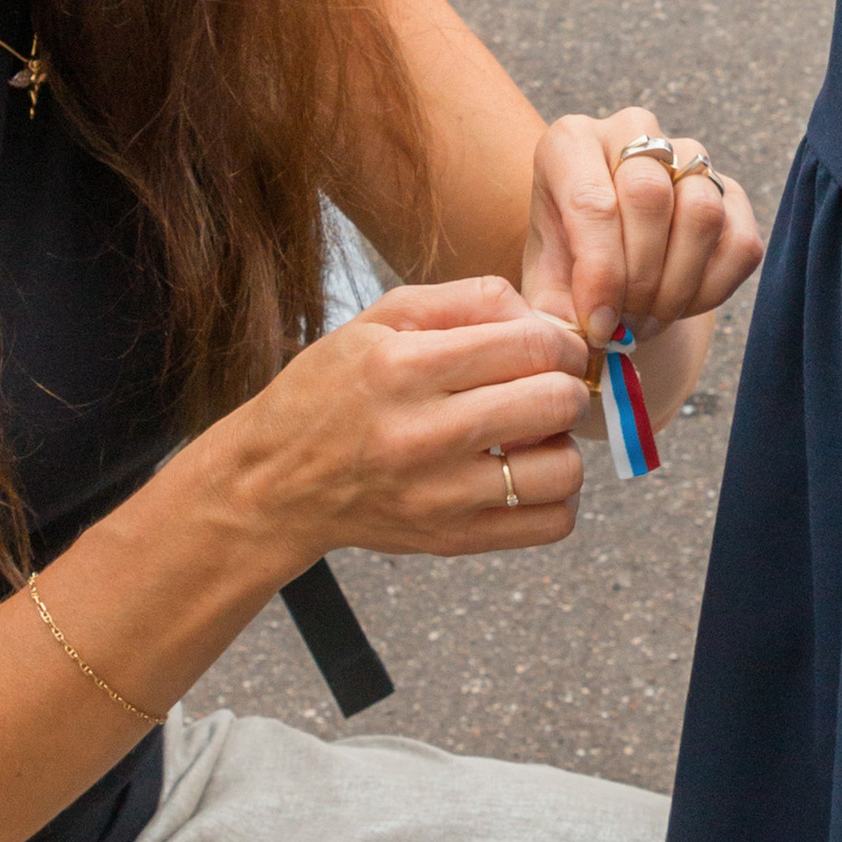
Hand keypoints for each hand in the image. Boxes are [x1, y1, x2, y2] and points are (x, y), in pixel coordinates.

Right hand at [229, 279, 590, 560]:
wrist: (273, 483)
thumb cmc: (329, 393)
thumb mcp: (378, 320)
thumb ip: (465, 300)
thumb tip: (541, 317)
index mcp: (405, 367)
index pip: (532, 345)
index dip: (562, 341)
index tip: (555, 348)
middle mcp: (423, 434)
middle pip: (556, 402)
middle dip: (567, 385)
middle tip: (548, 386)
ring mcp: (439, 495)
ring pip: (564, 469)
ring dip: (562, 444)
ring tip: (532, 435)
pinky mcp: (451, 540)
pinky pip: (550, 525)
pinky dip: (556, 497)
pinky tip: (526, 475)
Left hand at [523, 108, 763, 356]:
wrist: (609, 258)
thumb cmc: (569, 264)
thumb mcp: (546, 283)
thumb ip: (553, 311)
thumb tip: (584, 340)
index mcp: (571, 142)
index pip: (592, 200)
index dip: (600, 273)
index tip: (600, 326)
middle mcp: (632, 131)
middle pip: (649, 197)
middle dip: (639, 279)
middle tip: (626, 325)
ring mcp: (690, 156)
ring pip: (702, 214)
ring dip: (677, 286)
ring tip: (649, 319)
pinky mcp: (733, 192)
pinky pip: (740, 245)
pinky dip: (711, 291)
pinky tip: (680, 305)